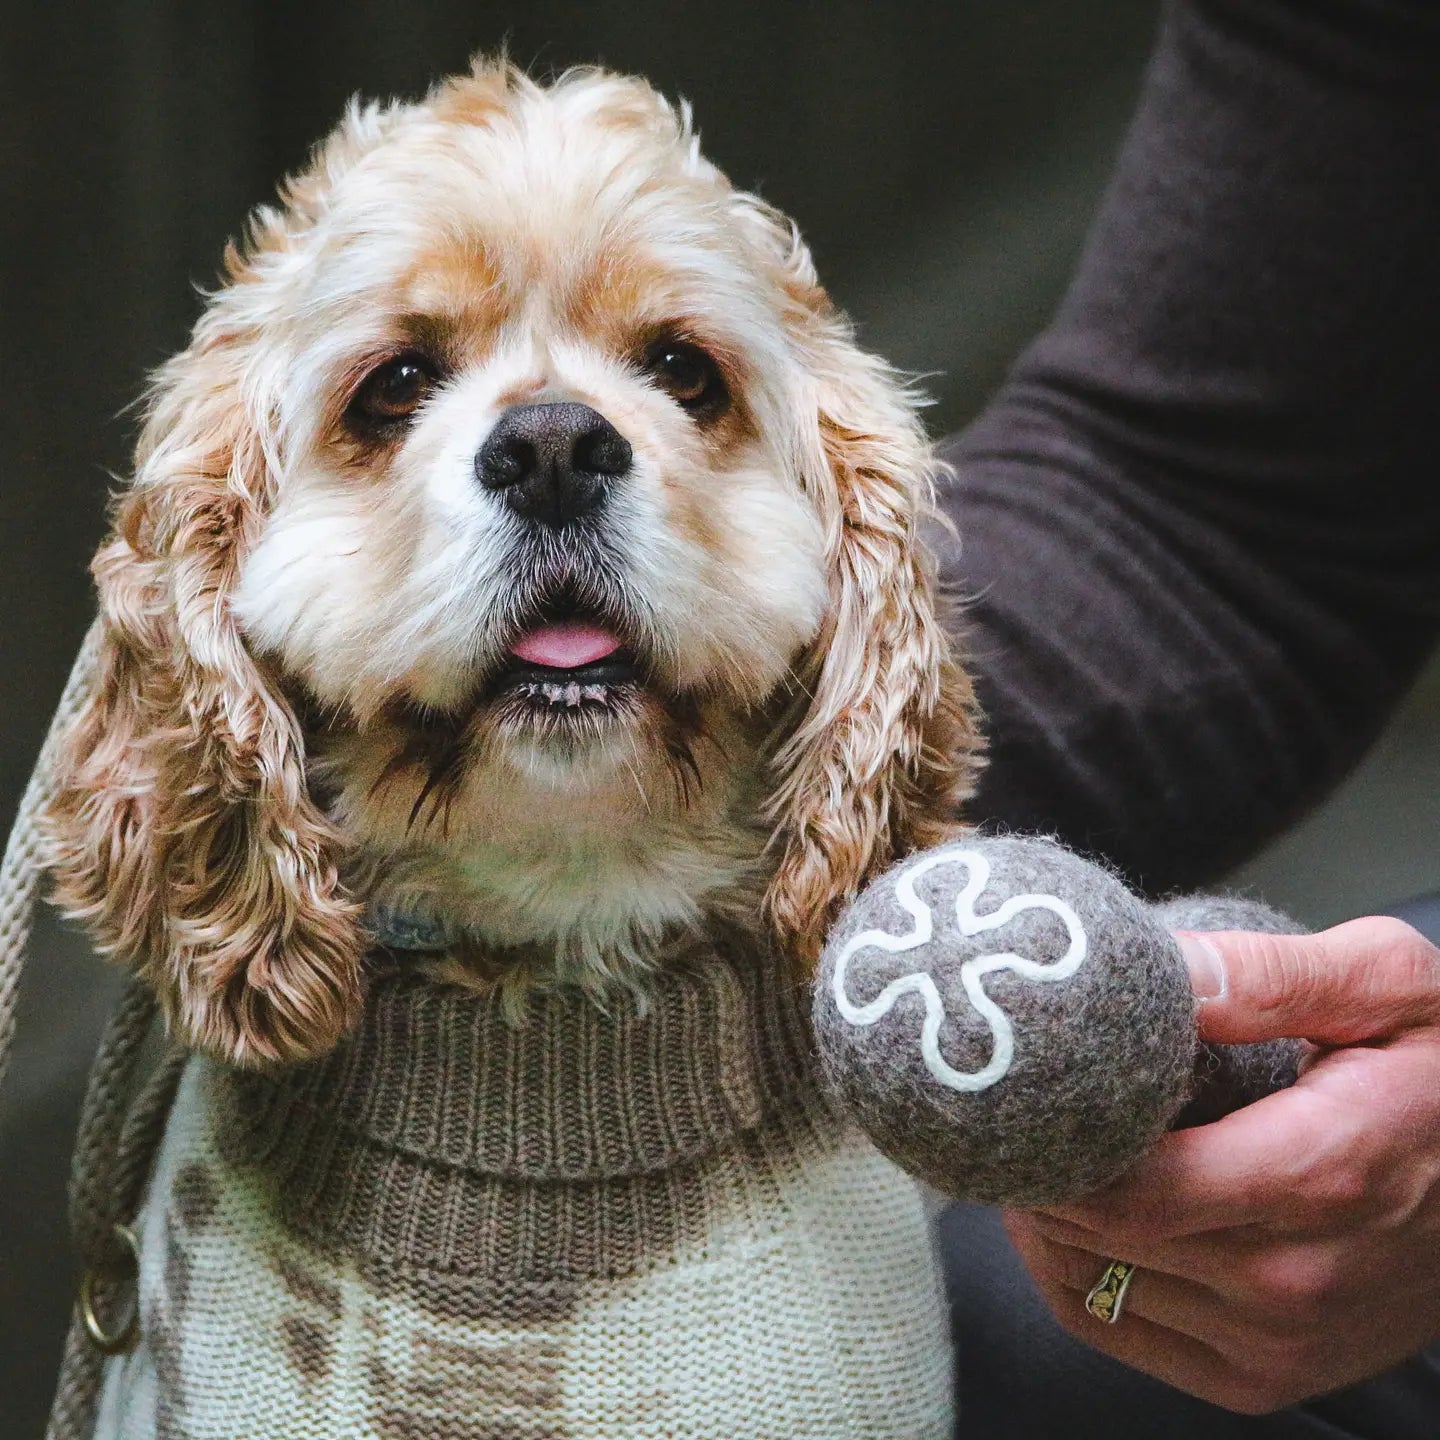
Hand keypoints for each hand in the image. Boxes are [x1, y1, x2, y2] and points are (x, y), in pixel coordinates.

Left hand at [1003, 916, 1439, 1412]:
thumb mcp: (1388, 985)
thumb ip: (1269, 974)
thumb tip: (1164, 967)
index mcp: (1319, 1173)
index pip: (1133, 1190)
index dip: (1054, 1144)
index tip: (1022, 1086)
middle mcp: (1295, 1277)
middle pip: (1099, 1236)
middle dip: (1038, 1168)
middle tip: (1013, 1105)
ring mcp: (1281, 1339)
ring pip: (1093, 1284)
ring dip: (1045, 1219)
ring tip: (1037, 1150)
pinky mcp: (1266, 1374)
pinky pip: (1118, 1331)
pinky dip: (1070, 1275)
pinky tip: (1064, 1218)